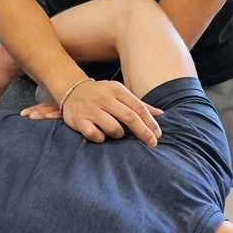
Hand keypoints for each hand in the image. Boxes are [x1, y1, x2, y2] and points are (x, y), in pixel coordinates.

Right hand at [30, 79, 162, 146]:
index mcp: (116, 90)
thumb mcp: (119, 94)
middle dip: (143, 132)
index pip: (138, 107)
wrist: (72, 90)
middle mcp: (104, 98)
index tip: (158, 135)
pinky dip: (101, 138)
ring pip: (113, 128)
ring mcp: (91, 109)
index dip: (150, 123)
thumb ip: (139, 104)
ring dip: (119, 134)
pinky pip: (95, 135)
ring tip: (118, 133)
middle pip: (129, 117)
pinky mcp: (79, 120)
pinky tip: (101, 135)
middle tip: (152, 143)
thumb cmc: (101, 95)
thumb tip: (161, 114)